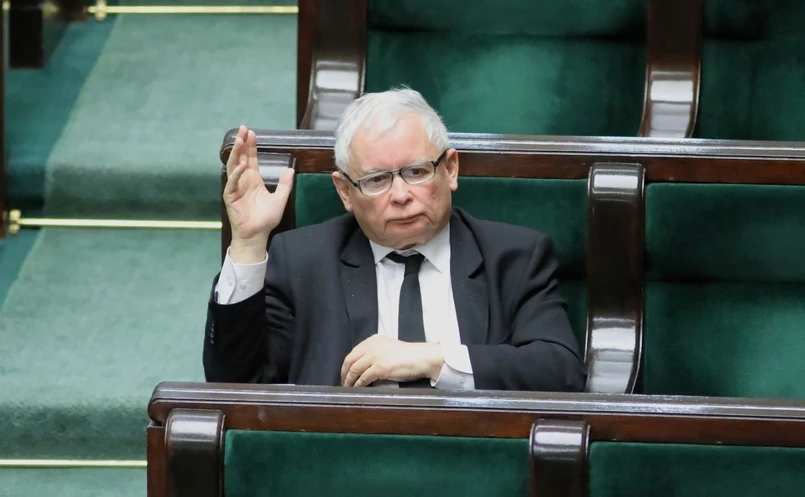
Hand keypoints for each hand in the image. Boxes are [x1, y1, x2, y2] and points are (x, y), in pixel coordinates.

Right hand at [224, 125, 294, 262]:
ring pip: (234, 167)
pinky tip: (242, 166)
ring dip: (237, 154)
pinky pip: (232, 184)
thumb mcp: (280, 199)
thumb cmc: (266, 219)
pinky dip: (237, 175)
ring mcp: (236, 188)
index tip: (251, 133)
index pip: (251, 158)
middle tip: (243, 129)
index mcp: (253, 180)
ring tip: (239, 141)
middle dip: (242, 144)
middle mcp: (243, 181)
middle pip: (241, 158)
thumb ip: (285, 185)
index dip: (251, 146)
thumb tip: (291, 169)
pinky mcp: (231, 197)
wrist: (257, 234)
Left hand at [340, 335, 444, 386]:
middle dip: (344, 374)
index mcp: (373, 340)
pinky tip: (358, 389)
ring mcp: (375, 356)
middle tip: (344, 383)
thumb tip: (362, 368)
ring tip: (349, 388)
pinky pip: (363, 378)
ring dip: (350, 381)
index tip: (345, 374)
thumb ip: (374, 354)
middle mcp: (371, 346)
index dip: (346, 366)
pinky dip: (359, 384)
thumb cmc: (408, 355)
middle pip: (350, 361)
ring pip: (355, 370)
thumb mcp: (387, 348)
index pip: (353, 353)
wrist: (422, 358)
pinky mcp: (380, 367)